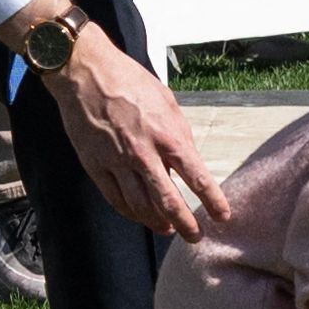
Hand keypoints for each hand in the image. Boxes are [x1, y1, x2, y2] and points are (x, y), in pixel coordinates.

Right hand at [28, 10, 228, 239]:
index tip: (222, 216)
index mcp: (167, 135)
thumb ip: (179, 136)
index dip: (212, 201)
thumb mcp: (167, 103)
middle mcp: (143, 154)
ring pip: (141, 207)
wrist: (86, 73)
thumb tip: (188, 164)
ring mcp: (116, 162)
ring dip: (157, 223)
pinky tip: (140, 216)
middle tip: (195, 235)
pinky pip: (116, 200)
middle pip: (168, 202)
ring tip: (168, 229)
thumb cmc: (130, 83)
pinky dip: (131, 213)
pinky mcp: (95, 166)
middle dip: (185, 224)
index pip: (197, 178)